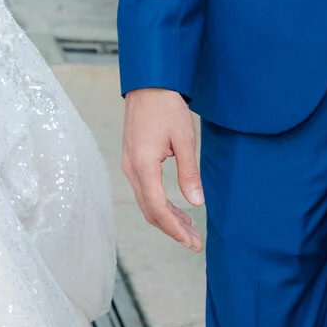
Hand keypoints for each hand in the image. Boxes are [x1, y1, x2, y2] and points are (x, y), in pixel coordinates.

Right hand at [121, 87, 204, 250]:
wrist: (148, 84)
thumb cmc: (166, 107)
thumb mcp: (184, 139)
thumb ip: (189, 173)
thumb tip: (197, 203)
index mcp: (143, 166)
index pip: (158, 208)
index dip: (175, 229)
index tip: (193, 242)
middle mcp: (132, 169)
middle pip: (150, 210)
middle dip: (173, 229)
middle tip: (195, 243)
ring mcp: (130, 165)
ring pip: (147, 202)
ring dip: (167, 219)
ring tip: (190, 229)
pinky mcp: (133, 160)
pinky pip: (145, 191)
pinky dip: (161, 205)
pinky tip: (178, 208)